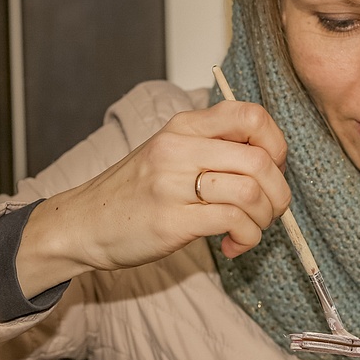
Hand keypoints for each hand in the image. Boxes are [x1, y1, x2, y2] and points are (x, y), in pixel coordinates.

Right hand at [16, 101, 291, 295]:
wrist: (81, 224)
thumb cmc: (135, 192)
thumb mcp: (172, 153)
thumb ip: (215, 147)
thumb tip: (272, 160)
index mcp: (184, 126)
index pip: (251, 116)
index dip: (276, 144)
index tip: (273, 169)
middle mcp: (179, 148)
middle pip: (260, 159)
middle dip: (278, 192)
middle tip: (270, 210)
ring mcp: (173, 184)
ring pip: (251, 192)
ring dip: (264, 218)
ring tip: (250, 229)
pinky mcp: (171, 220)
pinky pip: (233, 222)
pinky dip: (247, 237)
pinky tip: (233, 244)